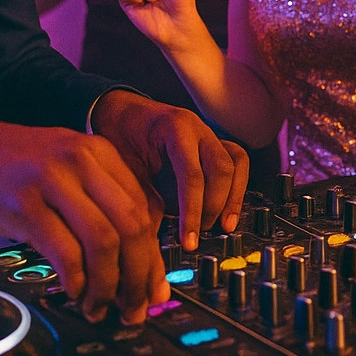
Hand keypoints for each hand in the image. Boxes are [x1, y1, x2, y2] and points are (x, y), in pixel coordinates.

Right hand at [0, 116, 165, 323]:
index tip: (152, 288)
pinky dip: (75, 278)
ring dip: (107, 284)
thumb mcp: (70, 169)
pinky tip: (74, 291)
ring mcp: (53, 180)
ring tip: (100, 305)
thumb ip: (103, 203)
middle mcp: (83, 161)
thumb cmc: (19, 167)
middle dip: (138, 275)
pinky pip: (64, 250)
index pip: (144, 209)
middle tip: (133, 306)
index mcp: (101, 152)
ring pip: (103, 240)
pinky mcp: (24, 203)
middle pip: (131, 225)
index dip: (153, 256)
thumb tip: (138, 260)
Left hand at [89, 90, 249, 252]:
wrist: (121, 115)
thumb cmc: (118, 138)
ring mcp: (208, 133)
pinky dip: (236, 188)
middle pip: (221, 168)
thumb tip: (155, 233)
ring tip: (223, 226)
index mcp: (173, 128)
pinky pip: (237, 162)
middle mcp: (197, 127)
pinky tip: (228, 211)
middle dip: (213, 207)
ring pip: (236, 163)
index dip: (192, 211)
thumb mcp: (123, 166)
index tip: (189, 240)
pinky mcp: (214, 144)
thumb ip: (141, 193)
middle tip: (199, 234)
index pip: (191, 174)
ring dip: (232, 198)